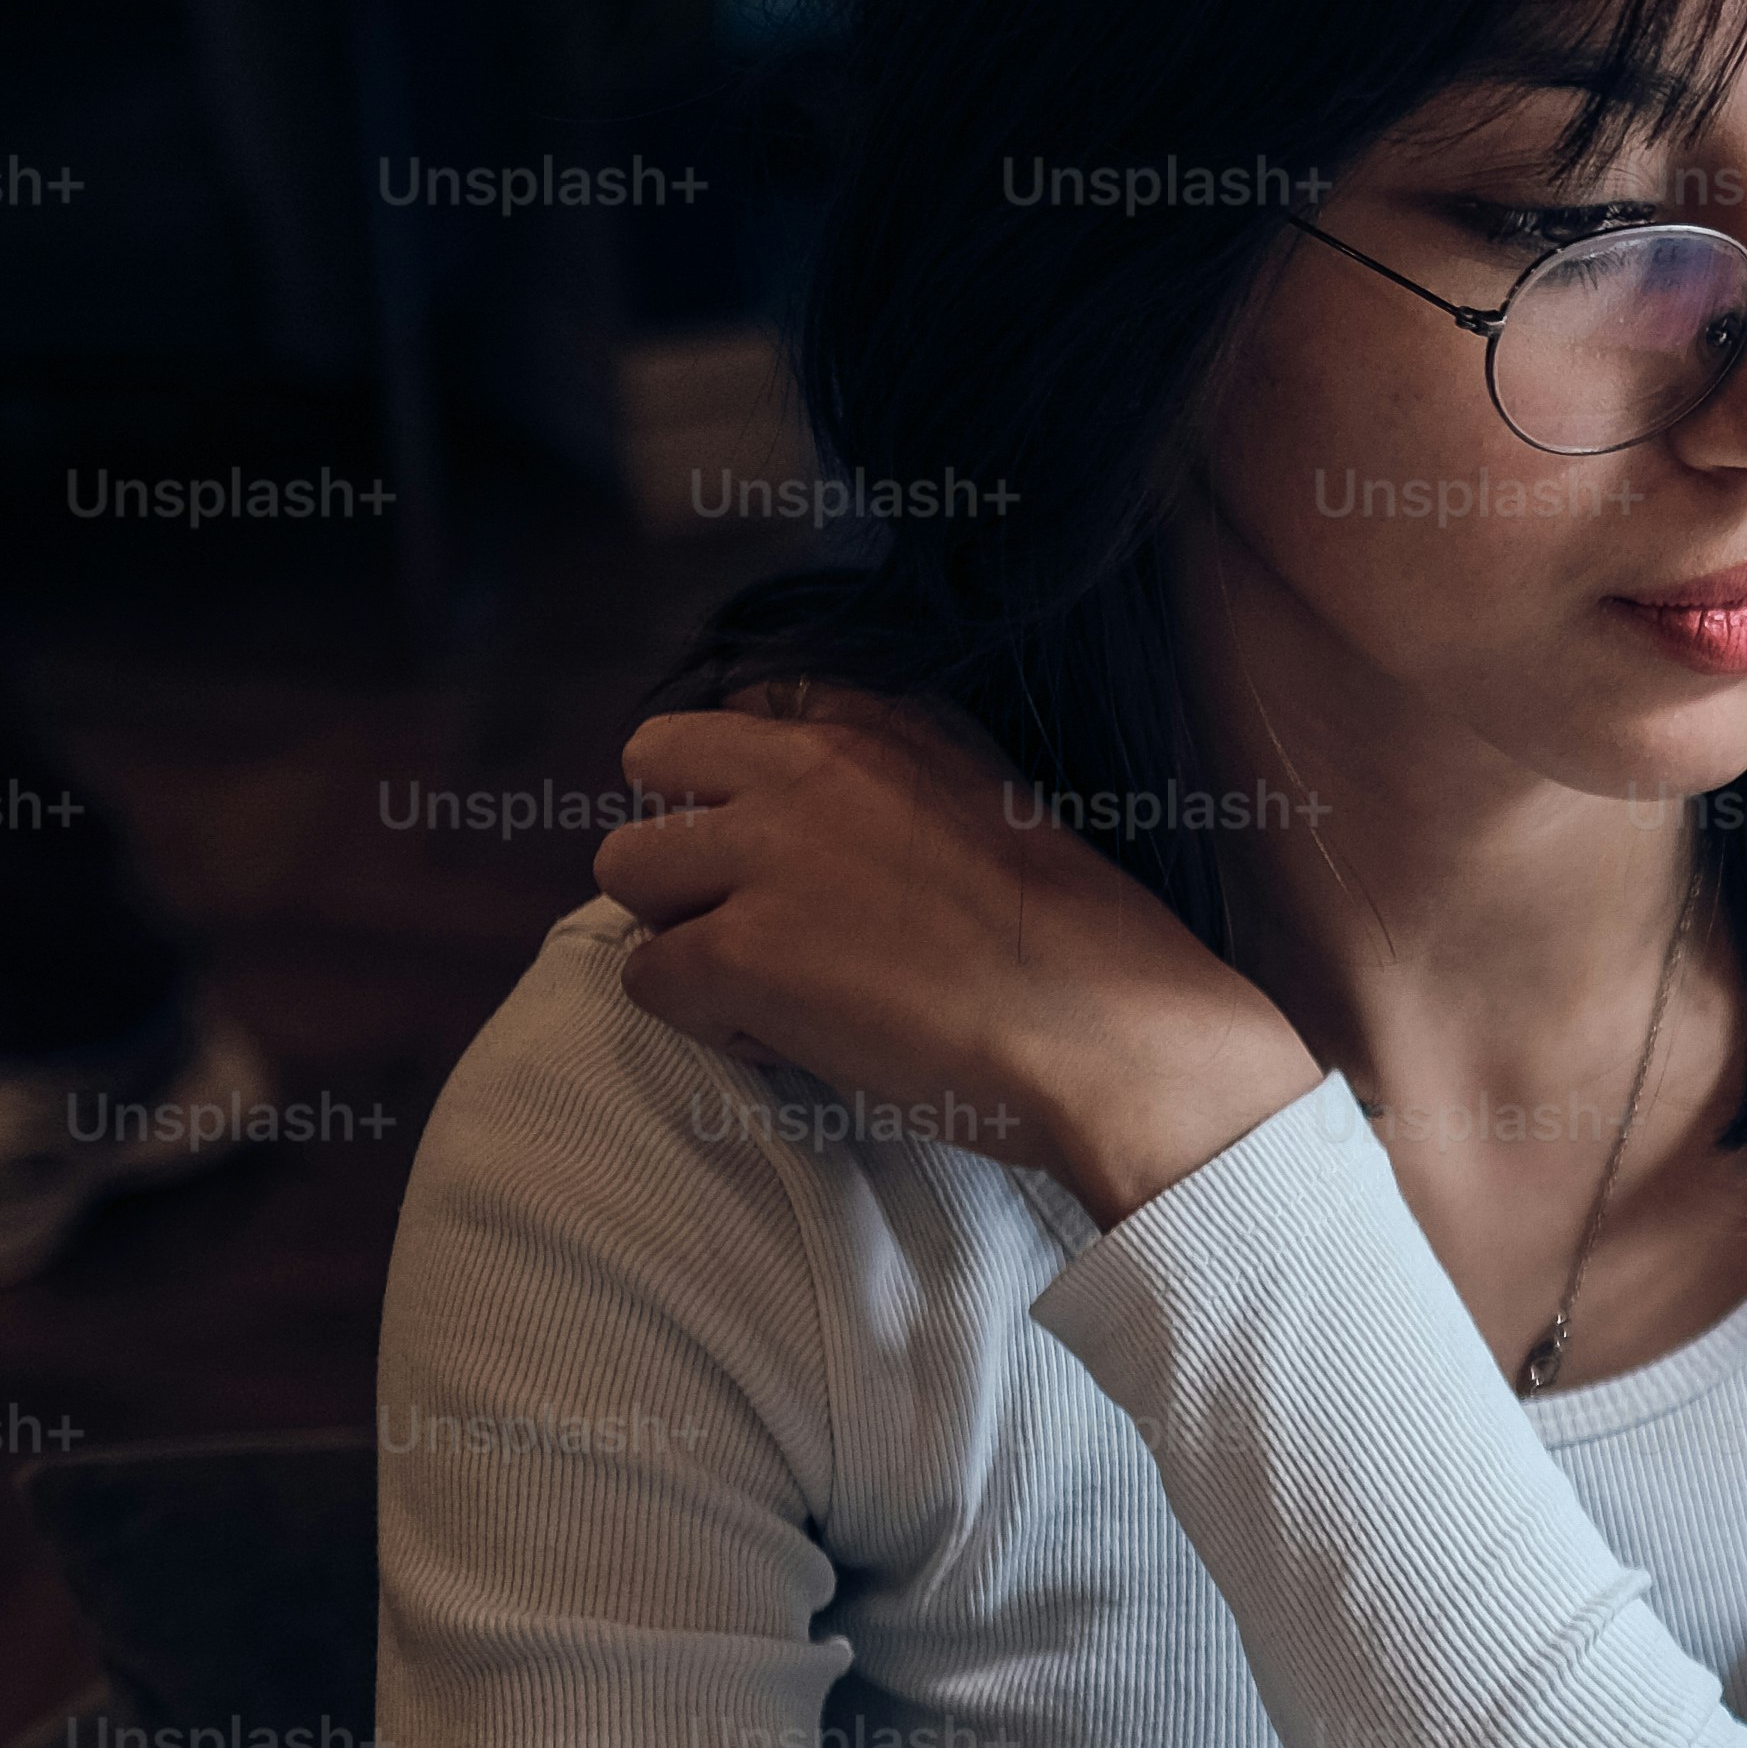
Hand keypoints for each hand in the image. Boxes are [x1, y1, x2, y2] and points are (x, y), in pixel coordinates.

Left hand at [597, 686, 1319, 1223]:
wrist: (1117, 1035)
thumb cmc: (1086, 951)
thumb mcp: (1002, 809)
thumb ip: (901, 790)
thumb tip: (831, 834)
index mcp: (880, 724)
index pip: (737, 709)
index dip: (741, 790)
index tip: (792, 854)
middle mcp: (809, 766)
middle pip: (653, 764)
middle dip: (688, 840)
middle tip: (758, 917)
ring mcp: (766, 854)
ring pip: (628, 871)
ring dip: (686, 932)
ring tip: (779, 987)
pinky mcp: (740, 951)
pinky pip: (650, 978)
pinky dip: (713, 1022)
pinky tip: (802, 1038)